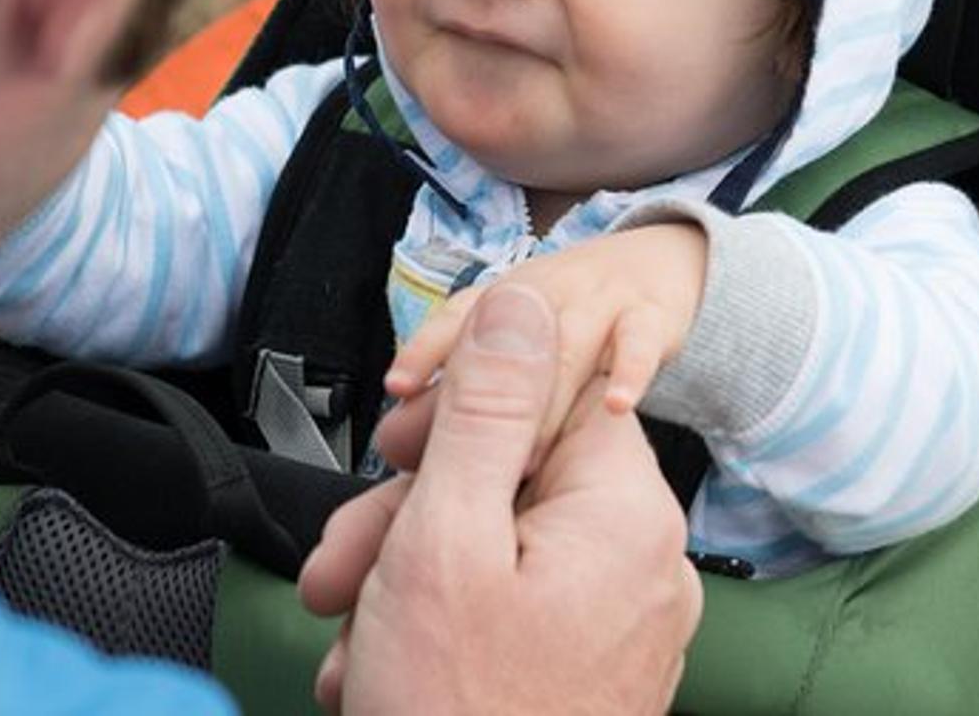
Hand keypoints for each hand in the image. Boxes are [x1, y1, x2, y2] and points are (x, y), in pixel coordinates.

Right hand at [298, 283, 702, 715]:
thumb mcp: (446, 540)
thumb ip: (482, 411)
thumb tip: (519, 300)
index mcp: (624, 512)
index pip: (546, 398)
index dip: (455, 419)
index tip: (394, 457)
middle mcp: (643, 562)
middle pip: (512, 482)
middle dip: (408, 524)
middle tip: (335, 578)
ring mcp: (623, 627)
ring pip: (499, 553)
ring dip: (407, 587)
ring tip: (349, 650)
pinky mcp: (594, 674)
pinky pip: (514, 615)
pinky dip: (442, 634)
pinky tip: (381, 677)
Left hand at [385, 223, 707, 446]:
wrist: (655, 264)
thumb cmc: (569, 322)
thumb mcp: (517, 341)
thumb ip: (464, 388)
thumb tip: (400, 440)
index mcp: (502, 297)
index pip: (456, 317)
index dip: (426, 350)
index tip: (399, 387)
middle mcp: (544, 292)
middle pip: (511, 342)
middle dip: (488, 402)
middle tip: (466, 465)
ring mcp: (596, 301)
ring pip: (567, 350)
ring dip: (546, 406)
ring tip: (528, 463)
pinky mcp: (649, 316)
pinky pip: (637, 343)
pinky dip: (630, 373)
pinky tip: (618, 408)